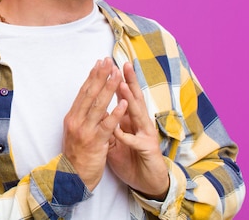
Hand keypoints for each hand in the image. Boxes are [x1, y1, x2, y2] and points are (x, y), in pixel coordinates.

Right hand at [62, 58, 127, 190]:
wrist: (71, 178)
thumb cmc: (76, 155)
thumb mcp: (75, 132)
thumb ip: (83, 117)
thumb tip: (92, 101)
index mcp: (72, 117)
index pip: (83, 92)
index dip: (92, 76)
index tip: (100, 63)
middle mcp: (76, 121)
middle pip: (90, 94)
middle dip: (100, 76)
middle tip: (109, 61)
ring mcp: (85, 131)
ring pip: (98, 106)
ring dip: (109, 89)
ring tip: (117, 75)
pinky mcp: (96, 142)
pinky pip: (107, 125)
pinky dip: (116, 113)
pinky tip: (123, 102)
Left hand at [107, 62, 168, 199]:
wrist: (147, 183)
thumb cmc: (132, 159)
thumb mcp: (117, 140)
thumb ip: (110, 124)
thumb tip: (100, 110)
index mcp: (132, 120)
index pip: (125, 97)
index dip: (119, 82)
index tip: (111, 67)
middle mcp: (140, 124)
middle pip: (135, 100)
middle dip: (129, 82)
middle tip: (124, 65)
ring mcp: (146, 135)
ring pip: (138, 115)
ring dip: (130, 100)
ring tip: (122, 86)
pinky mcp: (148, 150)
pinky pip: (135, 141)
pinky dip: (127, 136)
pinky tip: (119, 130)